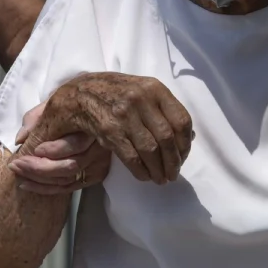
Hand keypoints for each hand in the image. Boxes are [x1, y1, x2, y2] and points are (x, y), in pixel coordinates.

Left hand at [9, 103, 112, 193]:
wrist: (94, 108)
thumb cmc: (73, 103)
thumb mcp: (54, 103)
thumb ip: (36, 118)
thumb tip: (21, 138)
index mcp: (92, 126)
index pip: (75, 144)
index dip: (54, 149)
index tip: (33, 150)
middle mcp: (99, 147)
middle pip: (70, 165)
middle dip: (39, 167)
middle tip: (16, 164)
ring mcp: (98, 163)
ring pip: (67, 178)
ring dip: (39, 178)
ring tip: (18, 171)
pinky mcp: (94, 174)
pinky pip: (67, 187)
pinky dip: (45, 188)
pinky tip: (27, 184)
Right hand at [44, 73, 192, 183]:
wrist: (78, 92)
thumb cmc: (115, 93)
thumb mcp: (141, 90)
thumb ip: (163, 108)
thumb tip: (189, 137)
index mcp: (154, 88)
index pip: (181, 120)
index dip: (185, 144)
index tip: (183, 157)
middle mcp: (141, 99)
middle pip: (167, 138)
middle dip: (173, 162)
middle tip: (173, 174)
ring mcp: (124, 114)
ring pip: (151, 150)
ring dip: (158, 170)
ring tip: (161, 179)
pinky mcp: (109, 130)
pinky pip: (131, 157)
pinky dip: (141, 171)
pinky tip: (144, 176)